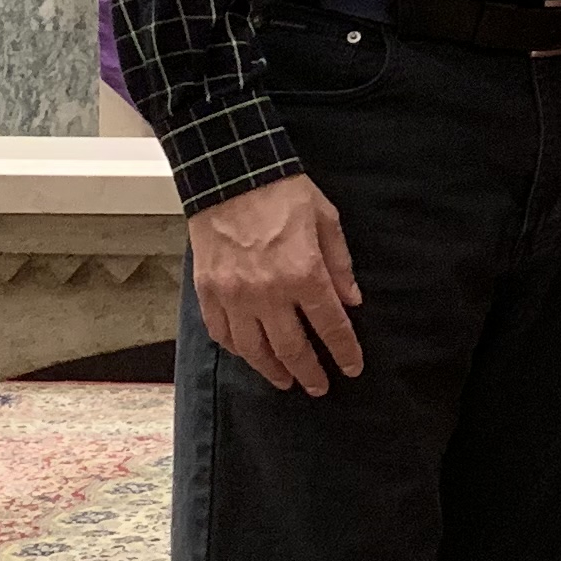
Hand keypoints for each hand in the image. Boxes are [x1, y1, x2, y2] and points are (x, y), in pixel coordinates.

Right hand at [189, 172, 362, 394]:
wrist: (229, 173)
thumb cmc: (282, 192)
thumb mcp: (325, 219)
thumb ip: (339, 264)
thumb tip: (352, 300)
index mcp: (304, 274)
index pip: (331, 326)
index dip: (344, 351)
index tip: (352, 367)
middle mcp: (269, 293)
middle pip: (292, 348)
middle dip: (310, 373)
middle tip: (319, 387)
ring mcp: (234, 296)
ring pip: (254, 350)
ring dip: (273, 370)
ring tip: (286, 380)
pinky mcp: (208, 292)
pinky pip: (223, 334)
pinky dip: (238, 350)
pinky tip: (250, 354)